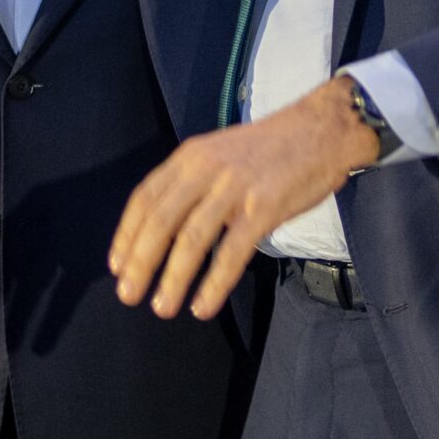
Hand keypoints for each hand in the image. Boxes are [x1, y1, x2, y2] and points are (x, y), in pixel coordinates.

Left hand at [110, 75, 381, 321]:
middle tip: (128, 294)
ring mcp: (234, 189)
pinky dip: (214, 283)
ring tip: (161, 308)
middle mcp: (205, 170)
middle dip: (140, 262)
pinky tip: (203, 306)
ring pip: (191, 240)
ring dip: (172, 278)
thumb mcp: (218, 152)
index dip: (126, 235)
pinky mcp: (263, 208)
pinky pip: (232, 252)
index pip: (144, 198)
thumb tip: (165, 224)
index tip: (116, 265)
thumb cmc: (270, 148)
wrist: (322, 130)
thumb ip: (191, 181)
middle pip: (160, 222)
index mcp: (189, 157)